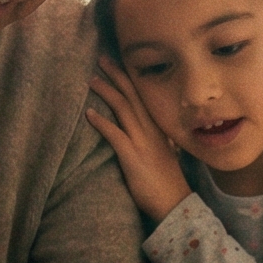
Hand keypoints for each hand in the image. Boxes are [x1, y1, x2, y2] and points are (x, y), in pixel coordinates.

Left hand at [85, 59, 191, 222]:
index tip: (121, 62)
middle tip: (102, 58)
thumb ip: (156, 140)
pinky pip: (114, 134)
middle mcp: (151, 130)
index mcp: (159, 128)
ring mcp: (142, 142)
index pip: (145, 96)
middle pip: (133, 95)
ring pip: (124, 108)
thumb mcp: (164, 154)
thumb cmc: (167, 183)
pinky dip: (101, 122)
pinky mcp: (132, 156)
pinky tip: (89, 114)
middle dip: (117, 75)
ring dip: (107, 92)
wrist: (174, 204)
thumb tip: (149, 132)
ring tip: (92, 80)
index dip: (132, 78)